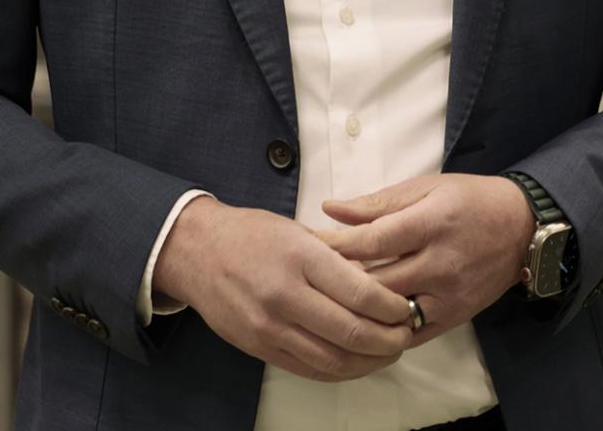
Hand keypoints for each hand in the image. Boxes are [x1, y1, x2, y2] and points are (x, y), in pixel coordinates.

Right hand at [153, 197, 416, 381]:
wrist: (196, 252)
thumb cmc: (252, 234)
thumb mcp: (298, 231)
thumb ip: (336, 259)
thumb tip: (379, 285)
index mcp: (300, 258)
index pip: (360, 293)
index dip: (392, 308)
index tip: (406, 308)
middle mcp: (285, 295)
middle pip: (351, 332)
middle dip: (389, 340)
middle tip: (405, 335)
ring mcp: (269, 327)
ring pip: (333, 360)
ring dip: (369, 362)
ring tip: (388, 352)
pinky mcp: (259, 348)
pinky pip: (309, 369)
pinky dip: (340, 371)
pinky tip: (356, 362)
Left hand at [314, 174, 534, 346]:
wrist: (522, 228)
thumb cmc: (469, 200)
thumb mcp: (425, 188)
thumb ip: (376, 202)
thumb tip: (330, 209)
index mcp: (430, 223)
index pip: (372, 241)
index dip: (334, 245)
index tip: (305, 246)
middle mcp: (440, 263)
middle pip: (377, 282)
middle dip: (337, 282)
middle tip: (306, 279)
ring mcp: (449, 295)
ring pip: (391, 313)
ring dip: (358, 310)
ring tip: (327, 302)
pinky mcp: (455, 316)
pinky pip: (412, 333)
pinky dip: (383, 331)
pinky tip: (360, 324)